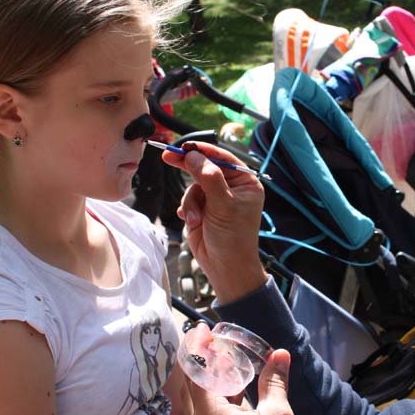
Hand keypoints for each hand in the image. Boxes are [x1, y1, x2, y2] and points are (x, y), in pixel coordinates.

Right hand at [162, 142, 266, 302]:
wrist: (225, 267)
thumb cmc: (233, 238)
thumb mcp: (223, 205)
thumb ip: (209, 178)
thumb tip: (193, 156)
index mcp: (245, 183)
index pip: (223, 158)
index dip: (203, 150)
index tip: (185, 146)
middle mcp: (231, 188)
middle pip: (205, 168)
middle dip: (188, 166)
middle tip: (168, 156)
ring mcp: (216, 199)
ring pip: (193, 187)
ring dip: (191, 204)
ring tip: (196, 220)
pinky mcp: (202, 210)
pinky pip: (188, 200)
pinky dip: (188, 210)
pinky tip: (192, 221)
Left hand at [188, 349, 303, 414]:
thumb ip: (274, 382)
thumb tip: (280, 355)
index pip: (193, 371)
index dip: (197, 347)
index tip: (203, 329)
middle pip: (183, 385)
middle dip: (192, 361)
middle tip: (207, 344)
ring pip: (188, 403)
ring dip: (198, 382)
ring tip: (218, 367)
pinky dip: (205, 400)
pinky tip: (227, 396)